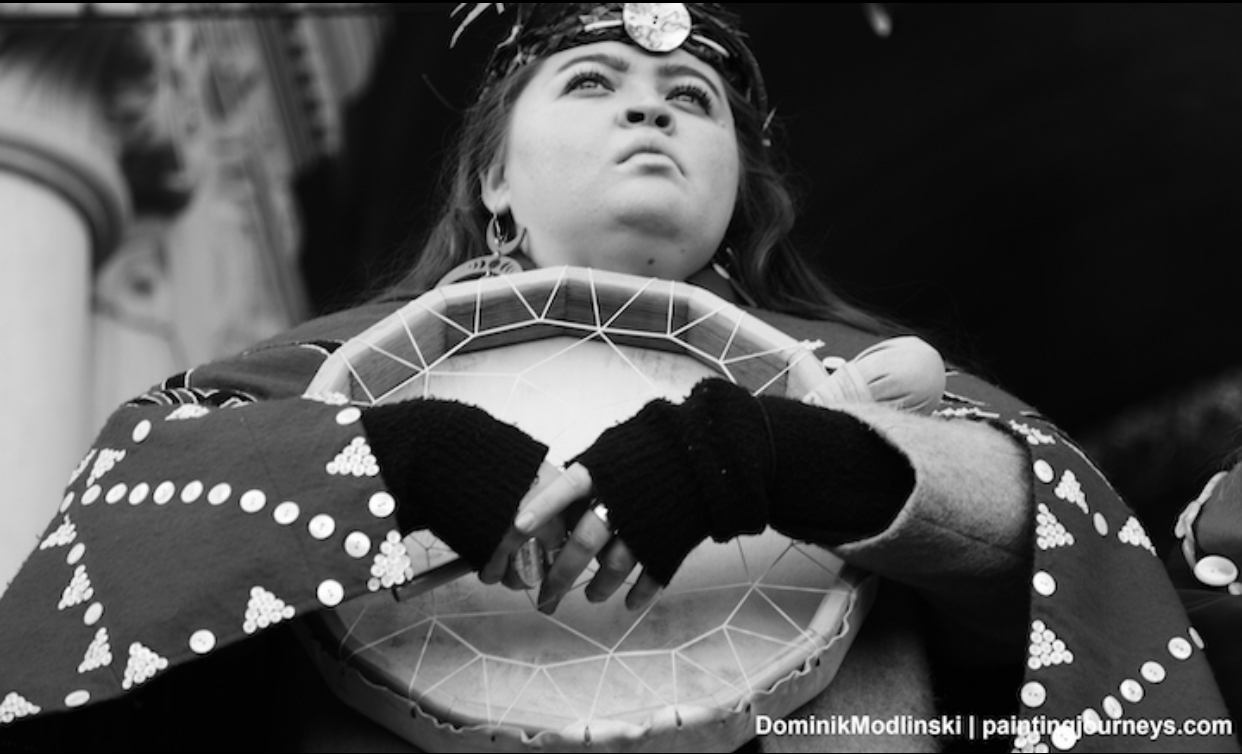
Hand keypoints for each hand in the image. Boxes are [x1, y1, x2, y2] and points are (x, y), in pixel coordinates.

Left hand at [481, 463, 661, 612]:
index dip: (541, 508)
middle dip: (561, 573)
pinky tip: (629, 603)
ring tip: (590, 597)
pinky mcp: (670, 545)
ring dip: (598, 586)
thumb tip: (556, 483)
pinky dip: (639, 594)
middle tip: (545, 595)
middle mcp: (621, 503)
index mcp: (606, 474)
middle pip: (584, 543)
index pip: (565, 490)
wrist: (712, 458)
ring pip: (614, 566)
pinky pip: (650, 578)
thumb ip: (589, 468)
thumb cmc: (658, 447)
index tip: (517, 527)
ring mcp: (646, 527)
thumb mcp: (618, 447)